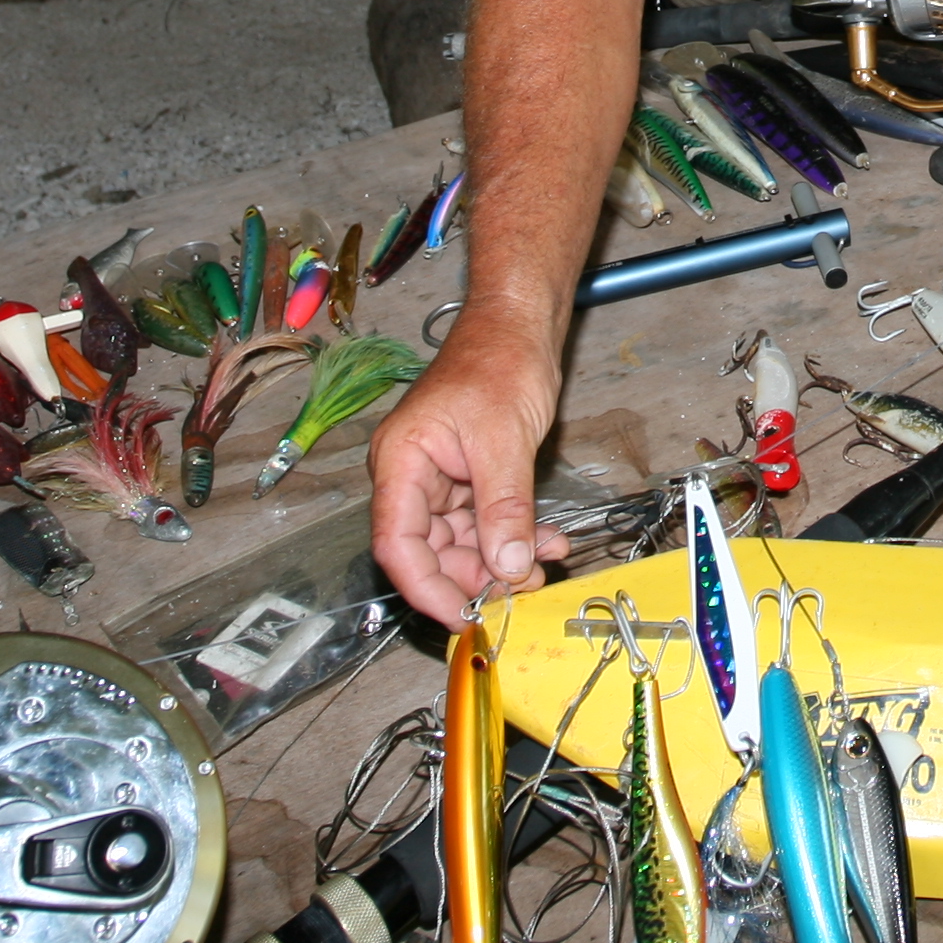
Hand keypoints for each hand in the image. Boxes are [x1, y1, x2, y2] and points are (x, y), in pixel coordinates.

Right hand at [367, 330, 571, 620]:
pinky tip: (545, 542)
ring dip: (500, 560)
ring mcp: (439, 479)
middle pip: (429, 551)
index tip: (463, 616)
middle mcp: (411, 475)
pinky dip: (512, 537)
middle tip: (518, 591)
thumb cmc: (499, 361)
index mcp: (400, 462)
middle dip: (474, 577)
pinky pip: (483, 523)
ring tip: (543, 564)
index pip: (397, 544)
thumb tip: (507, 569)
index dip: (427, 588)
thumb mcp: (504, 442)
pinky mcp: (467, 479)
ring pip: (460, 543)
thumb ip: (504, 510)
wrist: (520, 326)